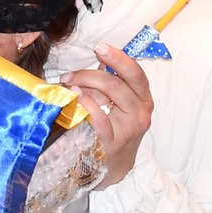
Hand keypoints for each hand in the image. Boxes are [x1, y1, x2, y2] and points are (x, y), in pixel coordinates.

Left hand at [57, 45, 154, 184]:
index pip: (135, 73)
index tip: (99, 47)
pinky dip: (84, 102)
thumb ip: (113, 81)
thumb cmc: (115, 128)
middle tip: (69, 74)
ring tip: (67, 86)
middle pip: (116, 82)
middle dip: (88, 73)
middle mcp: (141, 112)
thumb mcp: (119, 104)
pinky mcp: (112, 142)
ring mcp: (128, 129)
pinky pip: (97, 116)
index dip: (118, 57)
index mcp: (144, 98)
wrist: (113, 165)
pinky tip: (73, 98)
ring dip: (82, 85)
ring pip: (107, 94)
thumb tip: (102, 58)